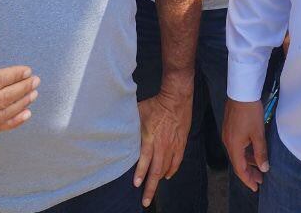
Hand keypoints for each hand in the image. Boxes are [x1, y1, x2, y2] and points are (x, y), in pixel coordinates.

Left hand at [135, 87, 190, 205]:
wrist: (176, 98)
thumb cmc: (155, 104)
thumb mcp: (138, 113)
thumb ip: (131, 126)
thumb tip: (119, 131)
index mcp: (150, 138)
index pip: (145, 160)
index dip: (140, 173)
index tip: (136, 184)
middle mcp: (162, 145)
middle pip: (156, 171)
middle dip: (150, 188)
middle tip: (145, 201)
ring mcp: (173, 145)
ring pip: (166, 169)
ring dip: (159, 180)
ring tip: (153, 189)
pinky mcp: (181, 143)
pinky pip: (177, 161)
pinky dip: (171, 170)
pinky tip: (167, 176)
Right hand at [222, 98, 268, 192]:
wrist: (242, 92)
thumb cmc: (251, 113)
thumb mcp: (258, 134)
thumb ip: (261, 152)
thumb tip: (264, 168)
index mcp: (234, 146)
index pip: (240, 169)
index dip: (248, 180)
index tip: (256, 187)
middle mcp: (228, 142)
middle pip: (237, 162)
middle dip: (249, 172)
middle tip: (260, 180)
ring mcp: (228, 135)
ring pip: (238, 154)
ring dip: (248, 162)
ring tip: (259, 167)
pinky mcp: (230, 128)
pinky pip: (237, 146)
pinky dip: (245, 152)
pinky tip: (253, 152)